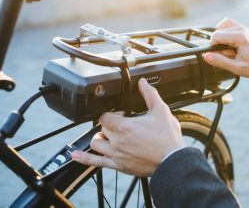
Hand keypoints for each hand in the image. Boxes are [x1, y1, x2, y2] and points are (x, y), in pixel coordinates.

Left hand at [71, 78, 185, 176]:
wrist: (172, 161)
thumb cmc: (167, 139)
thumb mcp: (160, 111)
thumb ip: (150, 94)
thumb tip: (143, 83)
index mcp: (125, 126)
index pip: (105, 116)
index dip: (112, 113)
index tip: (122, 114)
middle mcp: (117, 141)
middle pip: (101, 128)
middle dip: (109, 124)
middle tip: (122, 124)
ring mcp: (116, 155)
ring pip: (96, 143)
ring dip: (100, 137)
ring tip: (109, 136)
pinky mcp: (119, 166)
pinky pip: (96, 163)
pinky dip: (84, 159)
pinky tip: (75, 156)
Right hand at [204, 18, 248, 78]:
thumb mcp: (236, 68)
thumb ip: (220, 61)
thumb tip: (206, 56)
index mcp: (240, 37)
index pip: (216, 36)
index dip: (214, 48)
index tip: (223, 56)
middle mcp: (241, 29)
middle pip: (217, 32)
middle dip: (219, 45)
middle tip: (230, 54)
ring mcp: (241, 27)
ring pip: (220, 27)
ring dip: (221, 38)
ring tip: (229, 48)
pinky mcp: (241, 28)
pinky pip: (226, 25)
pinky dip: (224, 33)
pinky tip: (228, 42)